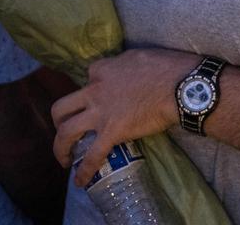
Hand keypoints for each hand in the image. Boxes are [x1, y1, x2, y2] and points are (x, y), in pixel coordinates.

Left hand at [51, 49, 196, 185]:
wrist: (180, 86)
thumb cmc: (168, 67)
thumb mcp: (139, 56)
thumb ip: (125, 64)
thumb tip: (127, 72)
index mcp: (103, 69)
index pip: (89, 77)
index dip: (93, 87)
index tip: (100, 95)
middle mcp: (94, 90)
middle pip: (62, 107)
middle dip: (59, 121)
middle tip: (65, 130)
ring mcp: (100, 113)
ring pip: (66, 131)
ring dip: (60, 147)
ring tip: (64, 159)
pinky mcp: (111, 133)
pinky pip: (92, 156)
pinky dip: (84, 171)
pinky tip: (80, 181)